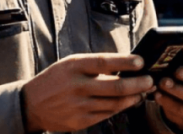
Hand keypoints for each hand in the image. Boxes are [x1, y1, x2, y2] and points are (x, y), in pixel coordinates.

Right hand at [22, 53, 154, 132]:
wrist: (32, 104)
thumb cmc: (57, 79)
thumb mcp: (71, 64)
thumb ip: (94, 64)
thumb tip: (125, 64)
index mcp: (74, 66)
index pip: (104, 62)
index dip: (125, 62)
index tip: (141, 61)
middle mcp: (77, 86)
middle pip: (115, 86)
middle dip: (138, 84)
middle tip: (150, 80)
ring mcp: (79, 106)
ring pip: (115, 103)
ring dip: (134, 97)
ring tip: (144, 91)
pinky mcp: (80, 122)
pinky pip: (107, 114)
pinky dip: (121, 107)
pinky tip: (129, 101)